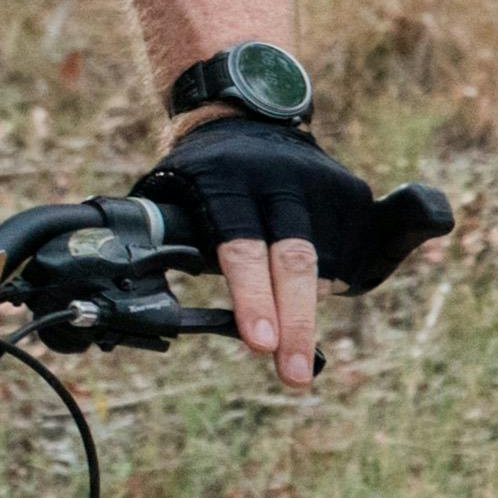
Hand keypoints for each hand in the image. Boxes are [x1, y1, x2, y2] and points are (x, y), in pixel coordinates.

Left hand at [143, 115, 439, 386]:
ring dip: (307, 306)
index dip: (252, 297)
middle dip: (295, 323)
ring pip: (327, 264)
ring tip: (290, 327)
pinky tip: (317, 290)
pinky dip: (334, 283)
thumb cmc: (202, 178)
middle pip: (295, 259)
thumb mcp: (170, 194)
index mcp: (225, 181)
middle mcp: (278, 179)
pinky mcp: (351, 191)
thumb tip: (145, 307)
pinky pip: (351, 254)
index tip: (259, 345)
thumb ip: (165, 244)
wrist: (249, 121)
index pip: (240, 246)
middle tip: (293, 376)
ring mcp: (320, 183)